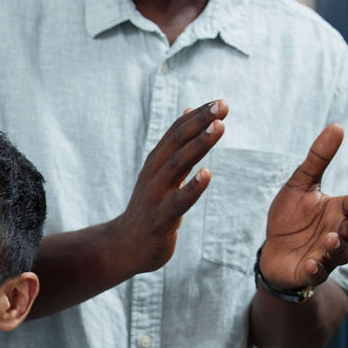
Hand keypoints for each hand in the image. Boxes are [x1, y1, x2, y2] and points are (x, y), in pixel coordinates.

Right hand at [111, 99, 227, 273]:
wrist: (125, 245)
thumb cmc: (149, 207)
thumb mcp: (160, 172)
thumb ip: (176, 144)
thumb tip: (189, 111)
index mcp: (156, 162)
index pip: (177, 132)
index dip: (197, 116)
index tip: (220, 101)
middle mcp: (153, 173)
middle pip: (177, 142)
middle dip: (200, 122)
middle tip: (222, 105)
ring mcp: (155, 195)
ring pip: (178, 166)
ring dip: (199, 145)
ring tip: (218, 127)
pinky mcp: (159, 219)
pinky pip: (178, 202)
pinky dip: (192, 187)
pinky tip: (207, 174)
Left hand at [259, 123, 347, 290]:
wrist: (272, 250)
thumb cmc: (291, 216)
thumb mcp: (300, 184)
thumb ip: (318, 159)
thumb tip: (337, 126)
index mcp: (339, 210)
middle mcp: (339, 232)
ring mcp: (326, 254)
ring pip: (341, 253)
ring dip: (339, 246)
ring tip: (332, 237)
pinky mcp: (310, 271)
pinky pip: (317, 273)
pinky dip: (317, 269)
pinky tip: (312, 263)